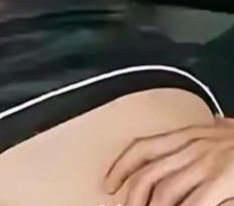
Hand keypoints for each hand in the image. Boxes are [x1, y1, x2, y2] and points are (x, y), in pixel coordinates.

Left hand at [105, 116, 233, 205]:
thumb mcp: (222, 132)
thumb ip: (204, 137)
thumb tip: (193, 137)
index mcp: (189, 135)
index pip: (143, 147)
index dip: (121, 166)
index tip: (109, 183)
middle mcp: (193, 147)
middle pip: (149, 173)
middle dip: (133, 196)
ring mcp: (209, 164)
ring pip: (166, 191)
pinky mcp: (225, 179)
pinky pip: (195, 203)